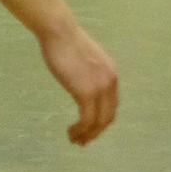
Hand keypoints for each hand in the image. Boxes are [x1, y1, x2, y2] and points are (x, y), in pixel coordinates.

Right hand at [38, 23, 117, 145]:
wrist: (59, 31)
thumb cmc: (64, 39)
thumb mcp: (83, 58)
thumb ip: (87, 72)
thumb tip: (79, 79)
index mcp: (111, 74)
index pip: (111, 105)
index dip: (101, 120)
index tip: (89, 127)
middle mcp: (110, 83)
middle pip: (108, 117)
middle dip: (96, 132)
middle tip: (83, 140)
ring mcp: (99, 89)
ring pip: (98, 122)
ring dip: (87, 134)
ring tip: (75, 140)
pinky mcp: (86, 93)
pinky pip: (86, 119)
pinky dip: (80, 130)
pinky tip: (71, 132)